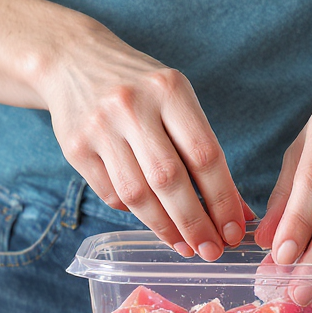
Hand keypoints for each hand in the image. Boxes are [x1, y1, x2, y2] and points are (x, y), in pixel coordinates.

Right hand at [42, 29, 247, 259]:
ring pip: (137, 194)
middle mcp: (133, 106)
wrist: (73, 61)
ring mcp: (100, 127)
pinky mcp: (75, 148)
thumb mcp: (176, 100)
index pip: (204, 154)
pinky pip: (111, 194)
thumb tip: (238, 211)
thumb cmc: (141, 87)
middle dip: (195, 223)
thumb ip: (204, 151)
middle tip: (211, 251)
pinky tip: (153, 220)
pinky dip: (135, 213)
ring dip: (165, 228)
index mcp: (169, 89)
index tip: (234, 230)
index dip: (223, 199)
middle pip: (169, 179)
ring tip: (185, 246)